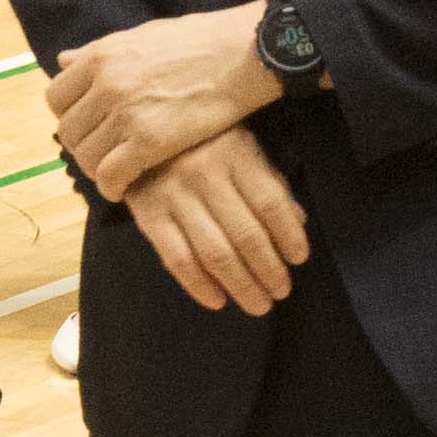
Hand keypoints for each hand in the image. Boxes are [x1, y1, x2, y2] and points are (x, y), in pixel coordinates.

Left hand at [47, 5, 284, 196]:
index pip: (56, 97)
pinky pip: (111, 175)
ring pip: (86, 157)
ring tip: (116, 171)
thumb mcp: (141, 35)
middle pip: (68, 130)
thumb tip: (62, 59)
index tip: (90, 126)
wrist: (243, 52)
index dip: (70, 116)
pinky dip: (113, 187)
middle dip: (83, 146)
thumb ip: (98, 51)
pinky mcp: (151, 140)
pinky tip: (125, 187)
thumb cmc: (200, 41)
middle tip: (105, 153)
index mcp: (101, 55)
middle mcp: (106, 83)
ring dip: (97, 169)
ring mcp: (127, 112)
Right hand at [115, 125, 317, 314]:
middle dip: (269, 271)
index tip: (299, 259)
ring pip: (215, 253)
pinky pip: (177, 259)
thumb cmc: (201, 141)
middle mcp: (206, 174)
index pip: (271, 204)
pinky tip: (218, 300)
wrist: (136, 132)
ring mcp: (174, 196)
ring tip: (259, 304)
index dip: (289, 236)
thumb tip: (298, 222)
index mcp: (236, 154)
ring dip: (242, 285)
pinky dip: (199, 286)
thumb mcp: (241, 147)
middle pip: (246, 235)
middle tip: (281, 291)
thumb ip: (269, 182)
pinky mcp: (148, 215)